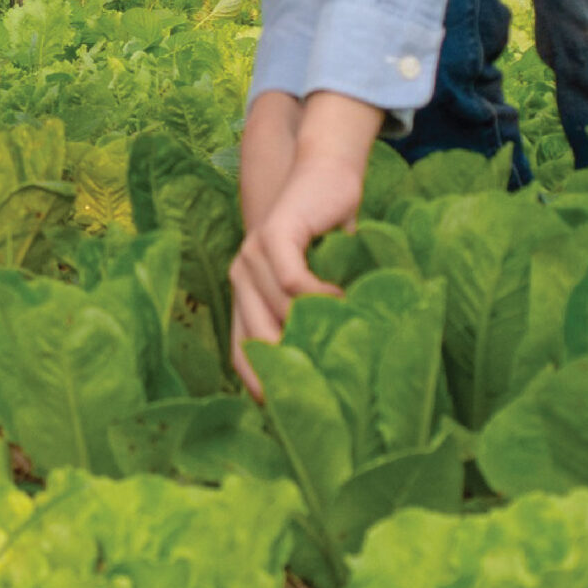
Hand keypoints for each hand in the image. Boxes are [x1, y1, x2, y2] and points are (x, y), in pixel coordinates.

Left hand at [229, 92, 383, 396]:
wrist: (324, 174)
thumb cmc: (326, 236)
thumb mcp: (317, 282)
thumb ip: (314, 319)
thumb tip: (336, 374)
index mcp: (246, 297)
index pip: (242, 355)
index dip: (261, 386)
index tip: (288, 413)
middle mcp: (240, 279)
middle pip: (258, 341)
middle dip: (290, 366)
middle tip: (328, 386)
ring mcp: (251, 256)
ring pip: (280, 312)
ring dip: (313, 328)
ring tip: (347, 338)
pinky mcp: (273, 236)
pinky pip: (292, 280)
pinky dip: (318, 295)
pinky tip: (341, 298)